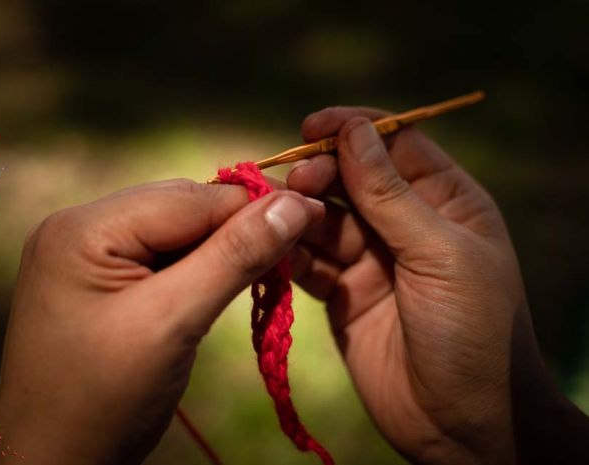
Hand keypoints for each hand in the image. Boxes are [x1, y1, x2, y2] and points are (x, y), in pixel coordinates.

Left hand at [0, 179, 323, 464]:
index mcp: (85, 228)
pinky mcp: (103, 278)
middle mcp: (82, 228)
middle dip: (238, 228)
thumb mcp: (174, 322)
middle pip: (184, 208)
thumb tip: (294, 204)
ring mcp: (89, 252)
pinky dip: (202, 266)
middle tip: (291, 251)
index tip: (310, 217)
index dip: (253, 207)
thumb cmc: (106, 401)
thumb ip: (235, 256)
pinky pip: (165, 255)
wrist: (56, 464)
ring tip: (262, 269)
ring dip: (223, 248)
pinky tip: (220, 285)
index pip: (190, 198)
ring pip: (179, 231)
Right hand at [286, 108, 572, 463]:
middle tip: (294, 182)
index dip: (354, 129)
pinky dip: (289, 254)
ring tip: (274, 216)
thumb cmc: (474, 332)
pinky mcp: (342, 294)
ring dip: (298, 214)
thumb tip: (354, 130)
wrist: (463, 423)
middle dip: (320, 173)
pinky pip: (309, 262)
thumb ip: (392, 194)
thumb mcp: (441, 254)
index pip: (395, 144)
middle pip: (352, 178)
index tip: (312, 126)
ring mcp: (372, 259)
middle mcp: (406, 224)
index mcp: (445, 201)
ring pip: (324, 219)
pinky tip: (274, 251)